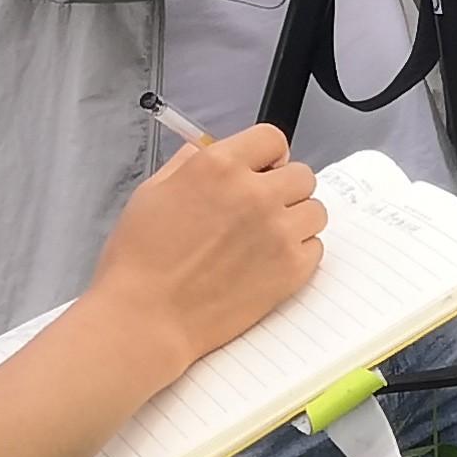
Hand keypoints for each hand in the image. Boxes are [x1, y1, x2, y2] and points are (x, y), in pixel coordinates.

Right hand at [83, 127, 324, 368]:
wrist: (147, 317)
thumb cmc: (140, 260)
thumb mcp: (152, 193)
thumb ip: (187, 165)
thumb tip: (206, 151)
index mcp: (219, 166)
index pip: (272, 139)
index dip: (268, 155)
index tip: (263, 170)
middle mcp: (255, 193)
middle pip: (302, 175)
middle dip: (284, 188)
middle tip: (263, 209)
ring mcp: (278, 231)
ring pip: (315, 210)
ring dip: (296, 220)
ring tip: (267, 238)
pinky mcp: (292, 268)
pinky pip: (316, 247)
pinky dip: (299, 253)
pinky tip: (270, 262)